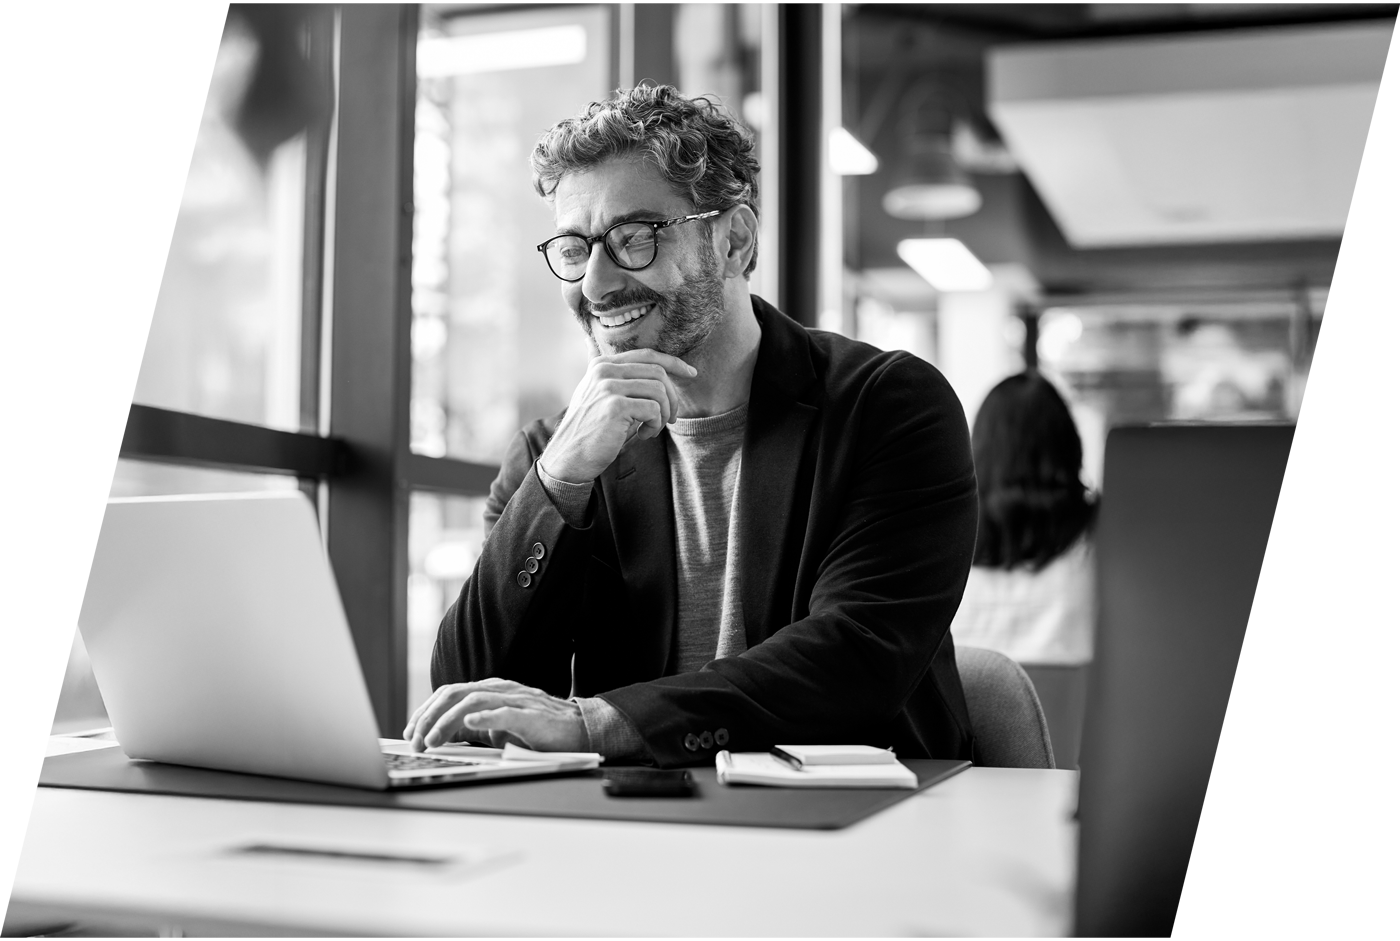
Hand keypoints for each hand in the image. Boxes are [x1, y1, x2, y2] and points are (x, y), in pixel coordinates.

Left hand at [402, 678, 588, 752]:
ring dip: (448, 722)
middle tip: (415, 741)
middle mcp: (500, 690)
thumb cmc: (539, 729)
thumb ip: (472, 727)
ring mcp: (516, 700)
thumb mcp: (498, 729)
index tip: (410, 733)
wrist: (580, 729)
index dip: (425, 712)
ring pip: (473, 701)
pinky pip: (505, 712)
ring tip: (433, 739)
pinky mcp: (532, 715)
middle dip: (429, 717)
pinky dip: (486, 717)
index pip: (448, 693)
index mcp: (490, 690)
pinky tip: (470, 724)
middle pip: (455, 694)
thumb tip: (440, 735)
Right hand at [539, 349, 696, 483]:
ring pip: (659, 391)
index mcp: (602, 365)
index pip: (647, 355)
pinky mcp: (615, 406)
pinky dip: (656, 426)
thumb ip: (618, 379)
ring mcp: (608, 387)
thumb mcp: (600, 396)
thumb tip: (645, 366)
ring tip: (653, 429)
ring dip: (664, 414)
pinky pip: (654, 410)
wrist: (570, 457)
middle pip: (658, 372)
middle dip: (672, 397)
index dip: (674, 363)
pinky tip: (644, 436)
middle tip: (671, 418)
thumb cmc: (591, 430)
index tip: (692, 373)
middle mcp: (604, 370)